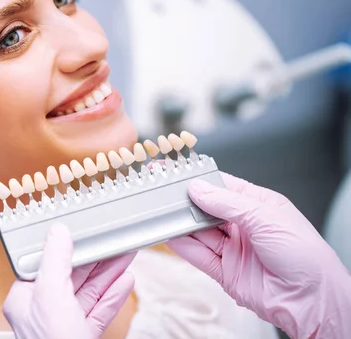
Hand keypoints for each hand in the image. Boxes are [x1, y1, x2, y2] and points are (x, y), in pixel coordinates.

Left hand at [3, 224, 135, 338]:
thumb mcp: (51, 295)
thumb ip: (55, 260)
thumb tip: (58, 232)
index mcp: (26, 300)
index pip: (47, 263)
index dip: (68, 247)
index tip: (85, 233)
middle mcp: (43, 312)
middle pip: (73, 276)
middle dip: (97, 259)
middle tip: (114, 242)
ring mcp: (64, 326)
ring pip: (89, 292)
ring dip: (109, 273)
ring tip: (125, 256)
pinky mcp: (82, 336)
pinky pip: (99, 311)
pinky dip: (113, 296)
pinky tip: (125, 282)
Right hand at [168, 173, 350, 338]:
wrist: (311, 301)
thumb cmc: (305, 256)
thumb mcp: (265, 217)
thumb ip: (228, 203)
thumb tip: (199, 189)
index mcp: (259, 205)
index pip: (223, 187)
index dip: (200, 180)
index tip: (178, 173)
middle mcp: (245, 226)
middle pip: (208, 209)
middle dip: (187, 202)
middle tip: (164, 193)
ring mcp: (234, 249)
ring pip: (200, 232)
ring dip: (182, 224)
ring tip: (163, 213)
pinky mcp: (225, 272)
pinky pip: (199, 256)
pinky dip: (183, 246)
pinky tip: (171, 236)